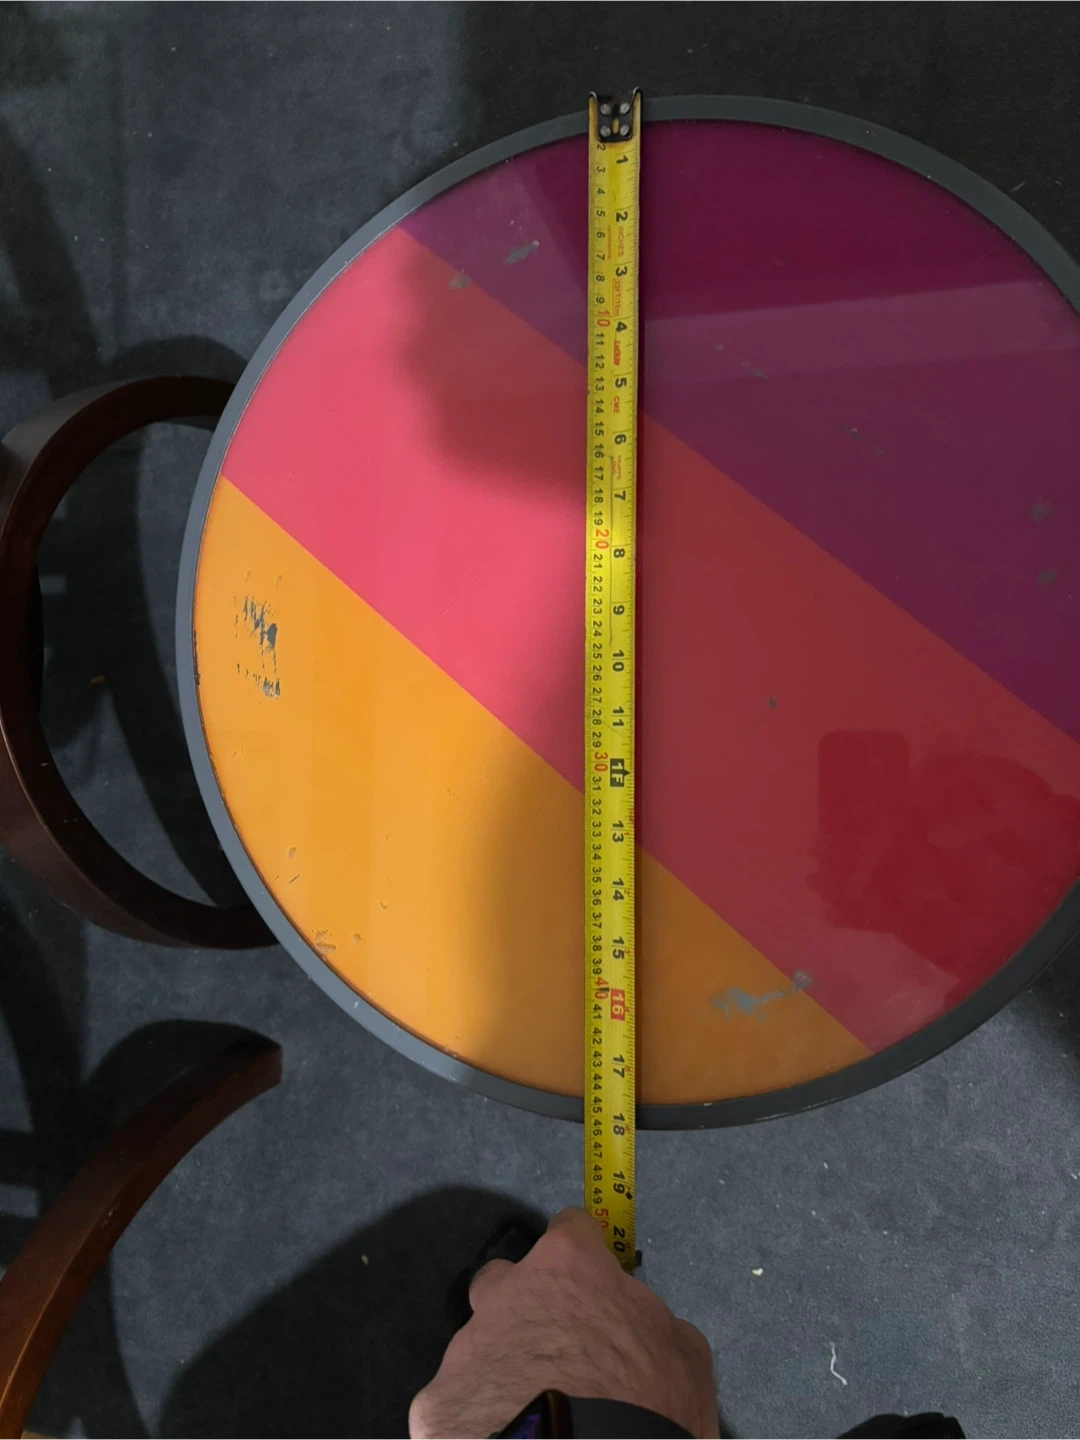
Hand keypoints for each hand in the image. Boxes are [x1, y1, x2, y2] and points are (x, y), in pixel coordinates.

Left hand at [410, 1207, 718, 1439]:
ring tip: (532, 1413)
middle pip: (505, 1280)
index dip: (585, 1258)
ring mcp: (465, 1348)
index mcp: (567, 1265)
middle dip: (525, 1306)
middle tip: (557, 1356)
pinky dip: (478, 1418)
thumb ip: (648, 1318)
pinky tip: (508, 1438)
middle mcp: (506, 1292)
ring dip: (502, 1368)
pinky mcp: (437, 1404)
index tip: (595, 1286)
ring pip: (480, 1346)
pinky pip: (459, 1403)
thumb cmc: (647, 1401)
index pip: (571, 1229)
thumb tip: (634, 1321)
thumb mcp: (683, 1353)